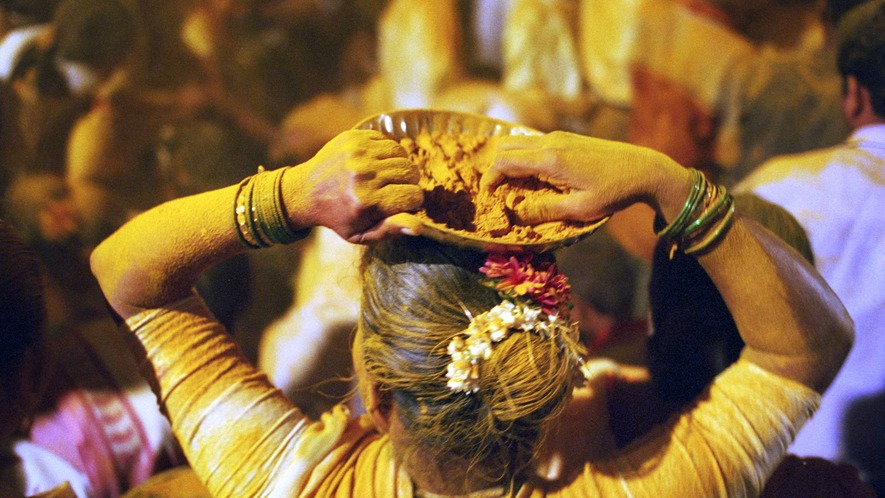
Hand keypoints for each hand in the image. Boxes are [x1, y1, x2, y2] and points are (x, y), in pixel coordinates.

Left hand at [284, 129, 423, 242]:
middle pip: (411, 172)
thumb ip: (391, 230)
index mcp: (367, 202)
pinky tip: (376, 163)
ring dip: (399, 166)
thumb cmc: (339, 217)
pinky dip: (387, 152)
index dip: (412, 202)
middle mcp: (363, 175)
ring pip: (402, 154)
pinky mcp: (354, 137)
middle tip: (394, 189)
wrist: (306, 192)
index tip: (401, 204)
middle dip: (409, 183)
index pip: (414, 196)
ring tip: (386, 176)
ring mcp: (358, 153)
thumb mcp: (363, 234)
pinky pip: (387, 141)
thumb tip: (419, 226)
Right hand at [480, 131, 691, 223]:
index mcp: (550, 159)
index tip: (486, 195)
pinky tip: (532, 175)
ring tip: (511, 185)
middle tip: (496, 191)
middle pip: (506, 146)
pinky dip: (523, 156)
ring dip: (509, 161)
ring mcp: (559, 136)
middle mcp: (551, 142)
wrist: (643, 168)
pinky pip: (533, 142)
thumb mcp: (580, 209)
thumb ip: (546, 211)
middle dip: (495, 167)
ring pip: (519, 142)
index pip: (505, 161)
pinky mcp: (567, 138)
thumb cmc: (614, 191)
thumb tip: (518, 215)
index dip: (490, 178)